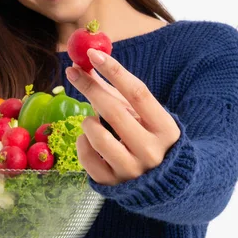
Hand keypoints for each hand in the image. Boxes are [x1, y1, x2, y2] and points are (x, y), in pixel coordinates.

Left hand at [66, 48, 180, 185]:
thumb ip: (115, 91)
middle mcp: (151, 151)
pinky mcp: (113, 184)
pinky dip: (82, 143)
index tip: (93, 54)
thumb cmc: (147, 138)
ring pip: (98, 137)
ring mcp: (132, 170)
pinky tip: (88, 140)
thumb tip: (84, 64)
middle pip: (115, 111)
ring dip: (88, 122)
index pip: (138, 93)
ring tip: (93, 121)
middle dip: (90, 87)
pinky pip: (87, 158)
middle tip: (73, 72)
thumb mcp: (141, 115)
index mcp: (165, 129)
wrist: (162, 184)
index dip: (115, 70)